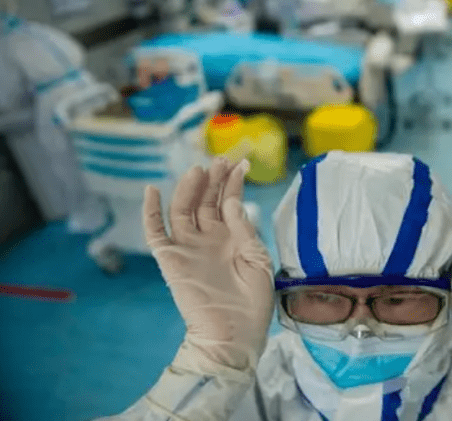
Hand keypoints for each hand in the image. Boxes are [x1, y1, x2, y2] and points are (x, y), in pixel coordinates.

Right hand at [143, 158, 273, 372]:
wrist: (233, 334)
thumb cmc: (253, 303)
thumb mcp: (259, 260)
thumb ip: (244, 229)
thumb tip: (231, 200)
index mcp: (233, 238)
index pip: (229, 202)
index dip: (234, 182)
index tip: (242, 162)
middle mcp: (209, 239)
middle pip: (206, 201)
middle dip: (214, 179)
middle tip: (220, 159)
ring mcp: (189, 247)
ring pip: (184, 209)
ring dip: (190, 188)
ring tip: (199, 170)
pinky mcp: (171, 260)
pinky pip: (155, 232)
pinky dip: (150, 212)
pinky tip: (153, 191)